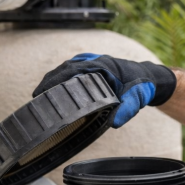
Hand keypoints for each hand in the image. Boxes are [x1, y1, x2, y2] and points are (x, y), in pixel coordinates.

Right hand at [33, 54, 176, 127]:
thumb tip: (115, 123)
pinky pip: (71, 70)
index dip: (56, 81)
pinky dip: (60, 79)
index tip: (43, 92)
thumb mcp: (137, 99)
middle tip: (36, 98)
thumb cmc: (141, 88)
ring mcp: (91, 62)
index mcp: (102, 65)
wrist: (148, 78)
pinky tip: (52, 91)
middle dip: (49, 82)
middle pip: (64, 68)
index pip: (73, 70)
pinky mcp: (91, 67)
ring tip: (39, 96)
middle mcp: (94, 60)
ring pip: (66, 68)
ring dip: (52, 80)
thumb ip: (128, 109)